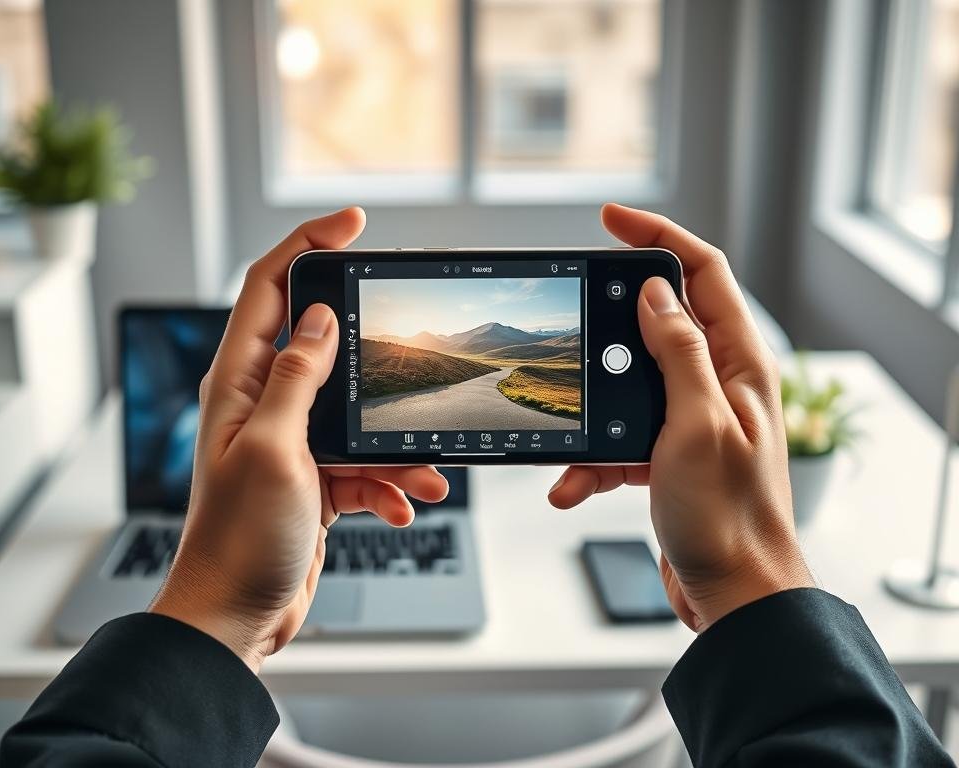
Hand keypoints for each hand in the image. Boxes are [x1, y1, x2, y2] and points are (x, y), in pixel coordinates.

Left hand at [150, 208, 448, 670]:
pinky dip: (390, 481)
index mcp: (239, 381)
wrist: (236, 616)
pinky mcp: (315, 476)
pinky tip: (405, 504)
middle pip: (326, 346)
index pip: (269, 288)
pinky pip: (364, 462)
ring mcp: (292, 440)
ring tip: (426, 472)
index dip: (308, 245)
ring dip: (396, 444)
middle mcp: (263, 402)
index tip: (355, 224)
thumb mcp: (275, 449)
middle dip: (375, 356)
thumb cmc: (238, 539)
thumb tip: (320, 318)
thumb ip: (297, 378)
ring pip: (359, 413)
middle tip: (412, 353)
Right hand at [548, 204, 811, 631]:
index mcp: (738, 363)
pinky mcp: (667, 454)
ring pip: (626, 385)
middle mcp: (717, 382)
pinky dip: (590, 460)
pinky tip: (572, 485)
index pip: (703, 273)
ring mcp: (690, 418)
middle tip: (573, 331)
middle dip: (608, 329)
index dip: (658, 237)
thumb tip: (655, 293)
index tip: (610, 221)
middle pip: (657, 322)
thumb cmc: (730, 517)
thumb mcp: (698, 424)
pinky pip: (618, 438)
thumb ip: (678, 352)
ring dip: (589, 411)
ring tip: (567, 441)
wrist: (733, 594)